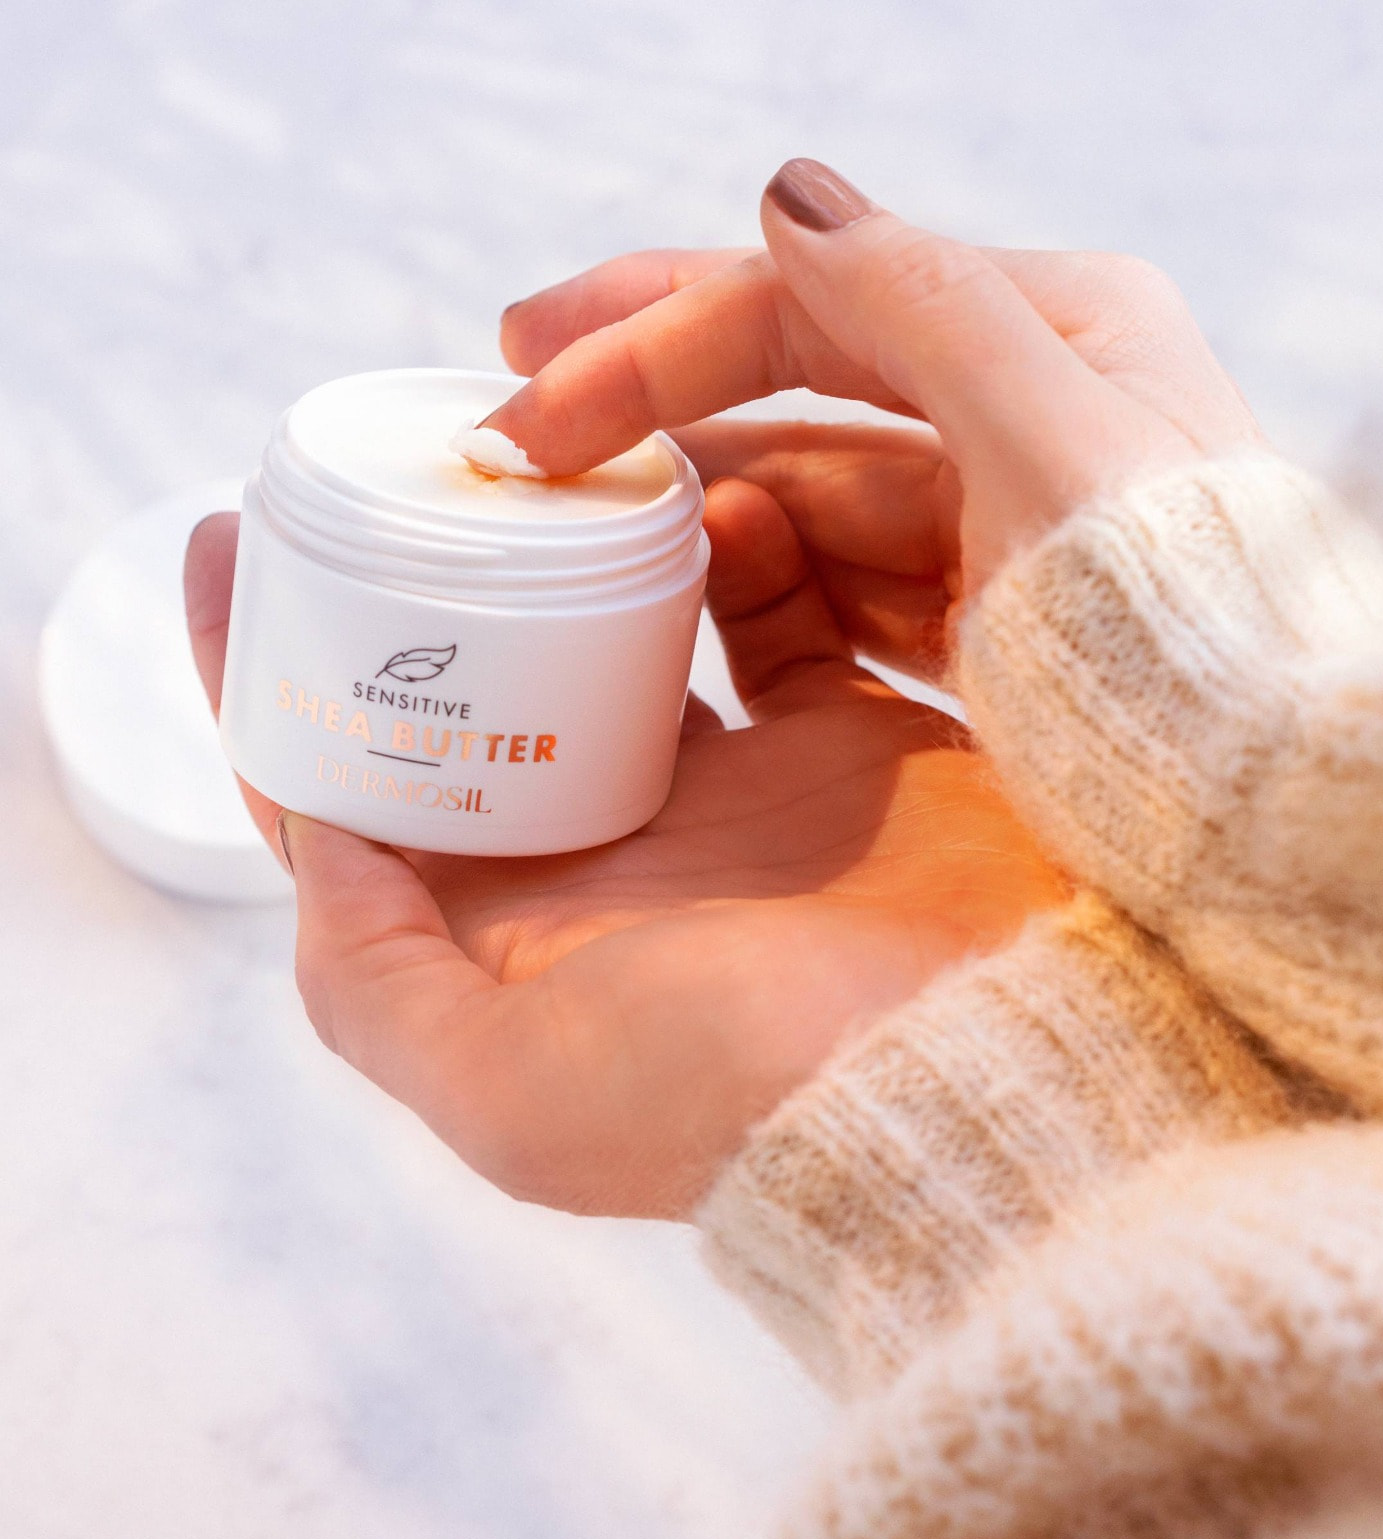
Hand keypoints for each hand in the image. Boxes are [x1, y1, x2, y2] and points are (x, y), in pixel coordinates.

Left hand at [186, 482, 1063, 1219]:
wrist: (998, 1083)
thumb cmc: (742, 1101)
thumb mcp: (508, 1091)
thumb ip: (373, 986)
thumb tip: (316, 839)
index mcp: (516, 940)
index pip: (353, 791)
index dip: (271, 672)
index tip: (229, 532)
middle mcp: (614, 864)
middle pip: (482, 688)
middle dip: (431, 574)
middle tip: (411, 453)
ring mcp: (734, 800)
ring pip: (623, 631)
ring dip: (583, 541)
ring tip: (555, 437)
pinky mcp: (848, 744)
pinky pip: (777, 607)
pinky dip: (747, 542)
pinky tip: (717, 480)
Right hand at [488, 160, 1258, 630]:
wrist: (1291, 826)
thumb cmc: (1190, 638)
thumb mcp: (1051, 449)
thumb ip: (922, 308)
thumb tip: (787, 190)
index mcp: (1064, 329)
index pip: (816, 296)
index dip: (655, 335)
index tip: (525, 396)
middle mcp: (1045, 406)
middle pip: (809, 372)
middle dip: (657, 381)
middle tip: (512, 403)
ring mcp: (1024, 520)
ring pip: (823, 481)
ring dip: (700, 485)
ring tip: (572, 511)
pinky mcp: (1012, 626)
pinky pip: (857, 578)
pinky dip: (769, 575)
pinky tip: (687, 583)